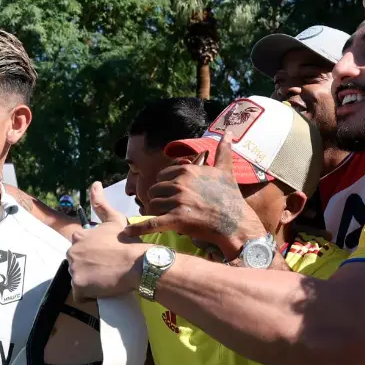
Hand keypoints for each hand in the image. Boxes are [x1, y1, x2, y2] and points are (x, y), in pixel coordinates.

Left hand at [67, 182, 147, 300]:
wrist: (138, 263)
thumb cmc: (128, 242)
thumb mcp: (115, 219)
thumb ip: (101, 202)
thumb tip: (94, 183)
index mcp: (79, 237)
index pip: (79, 249)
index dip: (91, 255)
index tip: (104, 258)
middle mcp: (72, 251)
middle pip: (76, 264)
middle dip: (88, 268)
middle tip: (107, 270)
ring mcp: (74, 269)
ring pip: (78, 279)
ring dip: (89, 281)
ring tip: (107, 280)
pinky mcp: (78, 285)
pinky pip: (80, 294)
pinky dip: (89, 295)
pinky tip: (102, 290)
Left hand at [125, 132, 266, 260]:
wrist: (237, 223)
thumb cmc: (231, 197)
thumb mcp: (225, 170)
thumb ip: (223, 151)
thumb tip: (228, 132)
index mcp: (187, 170)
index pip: (162, 176)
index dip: (165, 186)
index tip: (173, 193)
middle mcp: (180, 184)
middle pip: (154, 190)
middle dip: (159, 199)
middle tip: (169, 207)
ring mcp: (178, 201)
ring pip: (152, 205)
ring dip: (156, 212)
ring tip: (166, 217)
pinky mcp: (176, 220)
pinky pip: (152, 223)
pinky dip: (139, 228)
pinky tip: (127, 232)